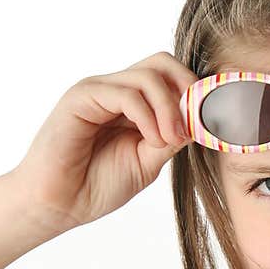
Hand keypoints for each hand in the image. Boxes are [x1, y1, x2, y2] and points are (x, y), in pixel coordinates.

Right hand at [11, 51, 198, 231]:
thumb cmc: (96, 185)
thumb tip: (200, 120)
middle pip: (161, 63)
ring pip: (148, 76)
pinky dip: (147, 115)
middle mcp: (115, 91)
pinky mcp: (80, 98)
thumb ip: (171, 139)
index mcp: (131, 104)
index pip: (170, 77)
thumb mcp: (148, 162)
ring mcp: (97, 91)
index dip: (194, 93)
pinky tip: (150, 139)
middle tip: (195, 122)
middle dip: (187, 88)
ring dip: (169, 108)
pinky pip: (124, 93)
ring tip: (169, 140)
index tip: (211, 121)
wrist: (58, 205)